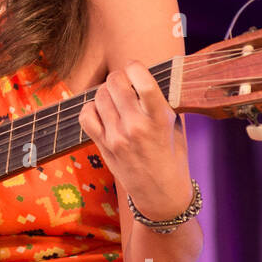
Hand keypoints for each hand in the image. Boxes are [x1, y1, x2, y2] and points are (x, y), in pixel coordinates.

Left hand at [78, 61, 191, 219]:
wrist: (161, 194)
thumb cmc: (172, 157)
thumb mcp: (174, 126)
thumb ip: (159, 102)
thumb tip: (142, 77)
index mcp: (159, 119)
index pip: (142, 81)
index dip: (135, 67)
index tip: (136, 69)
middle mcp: (136, 126)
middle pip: (115, 82)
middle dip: (119, 77)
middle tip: (124, 82)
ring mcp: (117, 137)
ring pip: (99, 95)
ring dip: (105, 91)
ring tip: (115, 98)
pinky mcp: (103, 146)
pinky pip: (86, 115)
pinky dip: (91, 108)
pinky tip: (101, 111)